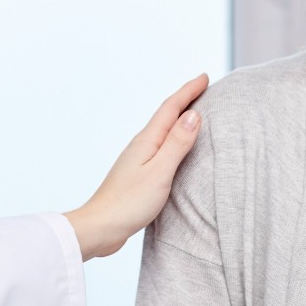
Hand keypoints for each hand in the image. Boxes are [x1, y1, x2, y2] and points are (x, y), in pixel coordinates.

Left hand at [63, 74, 207, 260]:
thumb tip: (193, 115)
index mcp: (147, 141)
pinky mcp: (138, 174)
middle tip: (203, 87)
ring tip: (193, 112)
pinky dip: (173, 139)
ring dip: (179, 118)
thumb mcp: (160, 173)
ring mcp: (138, 159)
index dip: (188, 91)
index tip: (204, 77)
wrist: (100, 228)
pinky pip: (160, 147)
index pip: (171, 108)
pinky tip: (175, 147)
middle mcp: (141, 145)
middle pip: (166, 115)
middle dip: (185, 100)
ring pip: (162, 131)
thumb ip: (177, 144)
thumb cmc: (129, 203)